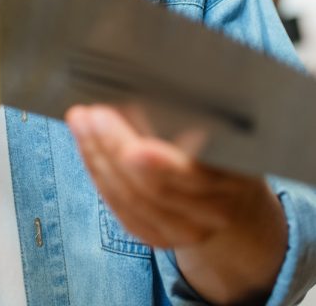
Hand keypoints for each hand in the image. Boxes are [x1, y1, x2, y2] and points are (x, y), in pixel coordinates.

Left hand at [66, 105, 286, 303]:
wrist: (231, 190)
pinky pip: (124, 212)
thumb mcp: (212, 118)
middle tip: (94, 113)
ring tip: (82, 121)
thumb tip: (133, 81)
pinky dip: (100, 175)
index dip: (161, 163)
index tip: (131, 142)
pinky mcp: (162, 237)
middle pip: (156, 188)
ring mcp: (189, 230)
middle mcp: (217, 209)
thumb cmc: (215, 138)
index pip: (196, 174)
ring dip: (99, 157)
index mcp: (235, 172)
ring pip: (134, 200)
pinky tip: (87, 146)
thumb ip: (179, 108)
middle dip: (116, 147)